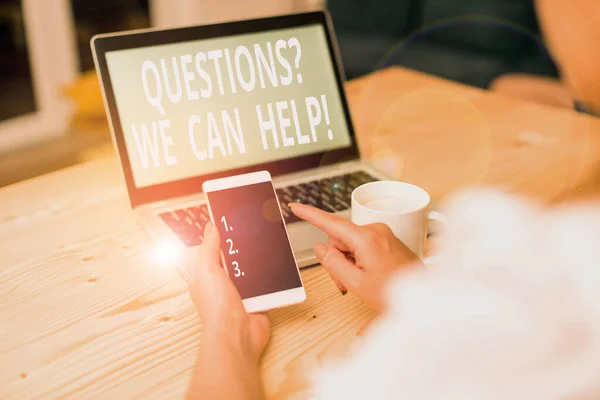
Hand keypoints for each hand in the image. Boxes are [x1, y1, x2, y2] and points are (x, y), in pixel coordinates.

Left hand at [189, 222, 269, 360]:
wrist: (238, 335)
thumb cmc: (216, 308)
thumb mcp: (207, 270)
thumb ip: (209, 248)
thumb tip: (210, 227)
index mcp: (207, 277)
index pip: (214, 252)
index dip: (222, 238)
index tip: (233, 223)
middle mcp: (224, 286)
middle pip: (236, 260)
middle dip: (244, 250)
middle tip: (254, 233)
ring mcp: (241, 294)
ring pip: (252, 271)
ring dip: (258, 264)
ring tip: (267, 247)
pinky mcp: (258, 301)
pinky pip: (267, 285)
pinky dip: (271, 279)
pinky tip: (275, 268)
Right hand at [289, 203, 420, 311]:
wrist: (425, 297)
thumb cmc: (395, 293)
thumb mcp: (356, 283)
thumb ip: (333, 263)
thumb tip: (321, 247)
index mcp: (366, 238)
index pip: (330, 223)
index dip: (310, 215)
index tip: (295, 206)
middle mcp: (375, 230)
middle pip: (339, 239)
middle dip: (337, 260)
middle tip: (345, 283)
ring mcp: (383, 234)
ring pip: (350, 244)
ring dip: (348, 263)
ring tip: (361, 282)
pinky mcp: (387, 240)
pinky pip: (363, 246)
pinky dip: (359, 260)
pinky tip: (368, 276)